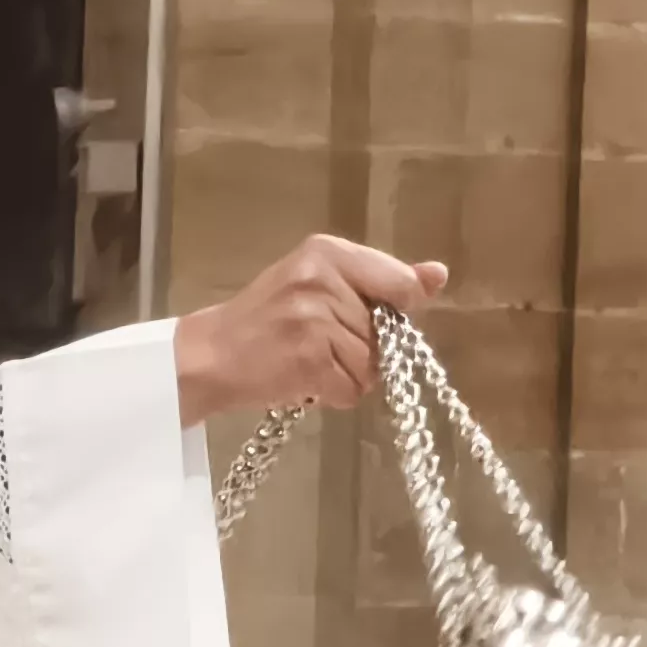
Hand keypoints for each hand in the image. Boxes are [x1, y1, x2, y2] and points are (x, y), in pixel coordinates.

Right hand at [173, 236, 448, 424]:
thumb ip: (380, 279)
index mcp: (327, 251)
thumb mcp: (320, 283)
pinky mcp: (309, 359)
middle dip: (363, 348)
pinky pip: (352, 389)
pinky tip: (305, 381)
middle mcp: (322, 278)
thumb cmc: (267, 319)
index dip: (394, 313)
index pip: (400, 283)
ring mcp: (315, 320)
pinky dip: (334, 395)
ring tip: (311, 363)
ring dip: (349, 376)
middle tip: (320, 345)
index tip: (365, 322)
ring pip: (373, 365)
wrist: (209, 355)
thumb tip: (438, 275)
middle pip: (387, 331)